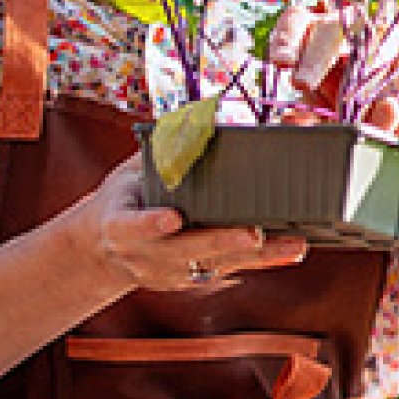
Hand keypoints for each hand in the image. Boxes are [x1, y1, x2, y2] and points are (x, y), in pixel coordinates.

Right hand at [78, 157, 306, 291]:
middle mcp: (146, 256)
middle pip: (187, 251)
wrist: (105, 253)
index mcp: (120, 228)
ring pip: (218, 265)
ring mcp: (170, 274)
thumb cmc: (123, 201)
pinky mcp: (192, 281)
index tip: (172, 218)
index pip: (134, 226)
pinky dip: (261, 261)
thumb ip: (157, 152)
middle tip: (253, 234)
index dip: (151, 223)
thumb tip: (195, 117)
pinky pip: (229, 269)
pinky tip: (289, 250)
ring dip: (258, 256)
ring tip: (293, 245)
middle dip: (222, 241)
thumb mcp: (127, 175)